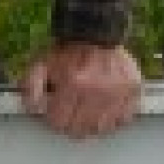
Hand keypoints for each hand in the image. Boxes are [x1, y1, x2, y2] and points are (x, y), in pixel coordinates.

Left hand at [20, 42, 141, 138]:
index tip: (55, 110)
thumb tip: (31, 108)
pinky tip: (104, 110)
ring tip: (86, 111)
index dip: (54, 118)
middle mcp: (98, 90)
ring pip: (101, 128)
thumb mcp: (41, 64)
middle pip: (79, 129)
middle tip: (70, 111)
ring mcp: (119, 93)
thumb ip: (30, 86)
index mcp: (74, 84)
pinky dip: (112, 120)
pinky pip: (122, 120)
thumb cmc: (67, 52)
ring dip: (90, 125)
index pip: (59, 122)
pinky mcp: (133, 92)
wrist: (97, 33)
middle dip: (70, 123)